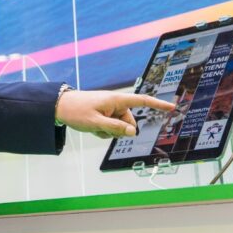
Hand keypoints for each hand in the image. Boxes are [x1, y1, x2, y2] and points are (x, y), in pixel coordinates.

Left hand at [54, 90, 175, 138]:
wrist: (60, 106)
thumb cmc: (77, 111)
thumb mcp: (96, 123)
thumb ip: (115, 128)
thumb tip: (133, 132)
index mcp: (117, 100)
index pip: (142, 101)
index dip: (158, 104)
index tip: (172, 107)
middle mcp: (116, 104)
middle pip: (129, 123)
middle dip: (119, 130)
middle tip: (101, 128)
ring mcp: (110, 109)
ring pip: (119, 127)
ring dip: (109, 131)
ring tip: (94, 126)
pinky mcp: (105, 114)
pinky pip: (111, 128)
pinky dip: (104, 131)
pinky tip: (92, 127)